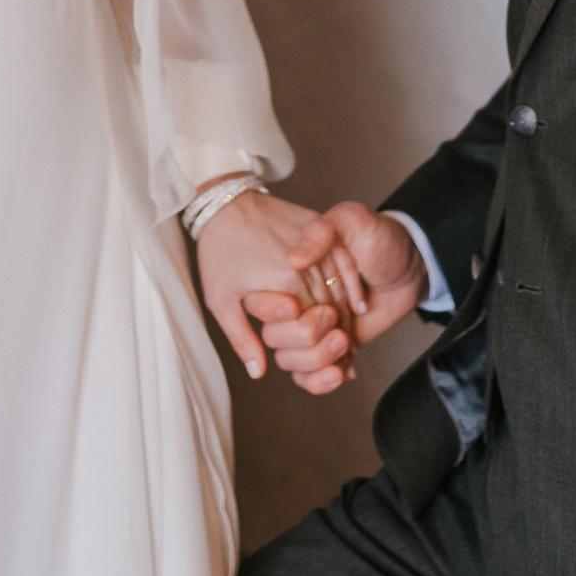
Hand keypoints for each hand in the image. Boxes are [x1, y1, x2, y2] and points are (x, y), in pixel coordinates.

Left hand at [193, 185, 362, 381]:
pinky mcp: (319, 229)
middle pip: (332, 309)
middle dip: (338, 337)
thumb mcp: (221, 300)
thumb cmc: (219, 252)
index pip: (315, 326)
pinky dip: (352, 286)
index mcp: (283, 284)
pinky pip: (344, 262)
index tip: (330, 365)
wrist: (225, 203)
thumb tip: (258, 372)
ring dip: (347, 316)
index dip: (323, 349)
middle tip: (345, 360)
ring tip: (349, 339)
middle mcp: (304, 265)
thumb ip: (242, 339)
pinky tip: (356, 304)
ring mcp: (314, 245)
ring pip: (341, 288)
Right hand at [244, 202, 427, 394]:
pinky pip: (309, 377)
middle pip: (275, 337)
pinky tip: (343, 370)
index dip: (270, 309)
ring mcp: (312, 329)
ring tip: (344, 340)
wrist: (411, 266)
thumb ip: (320, 232)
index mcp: (287, 274)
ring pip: (291, 362)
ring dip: (316, 358)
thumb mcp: (350, 220)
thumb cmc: (379, 238)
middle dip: (302, 334)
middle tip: (333, 317)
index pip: (257, 302)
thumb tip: (294, 260)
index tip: (294, 305)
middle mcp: (295, 304)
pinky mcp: (330, 349)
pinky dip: (322, 380)